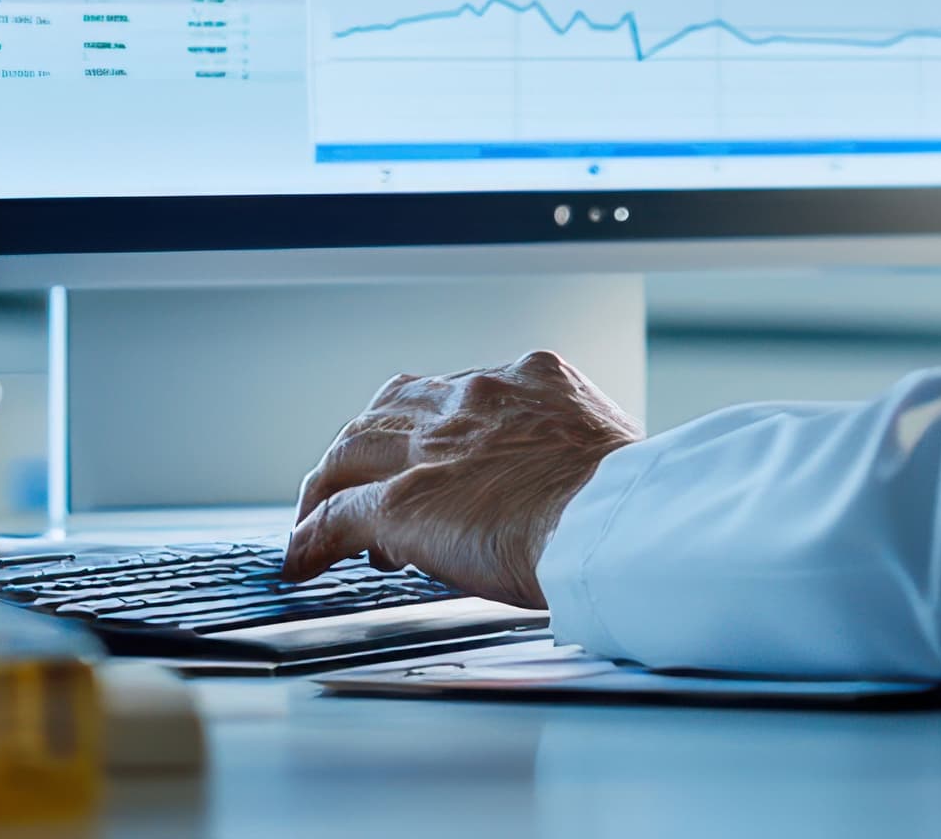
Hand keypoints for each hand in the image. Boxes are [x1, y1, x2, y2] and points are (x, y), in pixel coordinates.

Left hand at [280, 350, 642, 608]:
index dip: (429, 424)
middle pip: (389, 407)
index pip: (457, 389)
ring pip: (349, 450)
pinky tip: (303, 561)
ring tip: (314, 517)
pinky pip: (335, 515)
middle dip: (366, 443)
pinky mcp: (402, 501)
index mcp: (532, 378)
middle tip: (353, 477)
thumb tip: (567, 487)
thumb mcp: (611, 447)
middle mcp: (473, 397)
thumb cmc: (637, 499)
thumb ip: (575, 451)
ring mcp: (431, 448)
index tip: (426, 451)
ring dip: (327, 485)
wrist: (620, 518)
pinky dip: (311, 537)